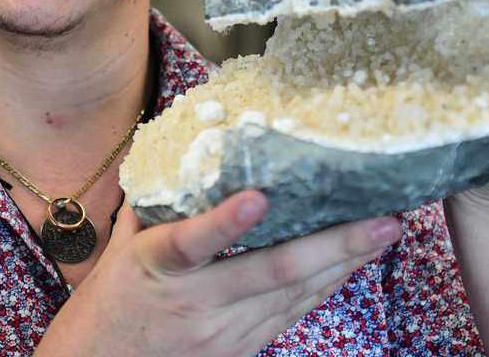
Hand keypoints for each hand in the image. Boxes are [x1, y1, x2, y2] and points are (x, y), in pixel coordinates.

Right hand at [35, 190, 401, 356]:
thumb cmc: (104, 308)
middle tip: (383, 217)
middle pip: (271, 271)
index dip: (224, 223)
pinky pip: (290, 314)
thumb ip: (153, 205)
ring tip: (384, 231)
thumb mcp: (119, 251)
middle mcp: (195, 302)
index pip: (189, 242)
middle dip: (334, 244)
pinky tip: (352, 264)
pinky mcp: (238, 351)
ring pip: (293, 294)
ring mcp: (222, 333)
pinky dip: (323, 285)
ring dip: (343, 263)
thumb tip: (184, 151)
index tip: (258, 198)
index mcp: (155, 266)